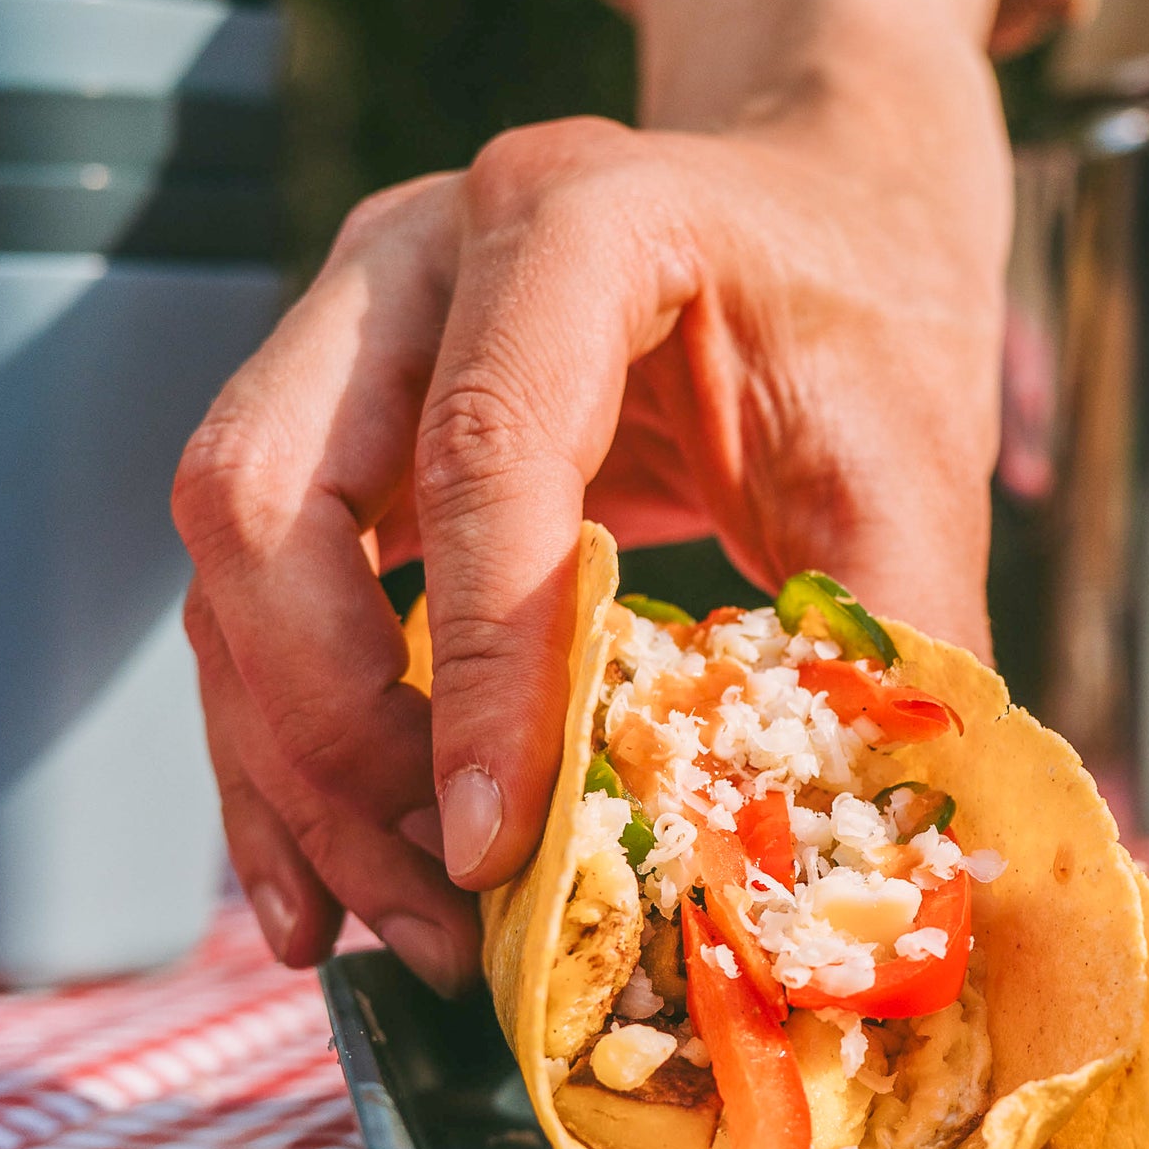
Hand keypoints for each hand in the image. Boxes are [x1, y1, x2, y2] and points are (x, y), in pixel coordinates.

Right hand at [173, 0, 1020, 990]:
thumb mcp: (914, 474)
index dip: (474, 669)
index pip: (477, 452)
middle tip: (440, 906)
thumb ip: (882, 648)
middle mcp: (419, 257)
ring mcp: (350, 334)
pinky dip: (280, 749)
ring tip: (397, 933)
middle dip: (335, 735)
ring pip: (234, 564)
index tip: (492, 850)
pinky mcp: (333, 427)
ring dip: (293, 769)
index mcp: (578, 220)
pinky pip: (253, 598)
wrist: (820, 215)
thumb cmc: (867, 330)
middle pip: (270, 498)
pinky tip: (326, 884)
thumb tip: (841, 871)